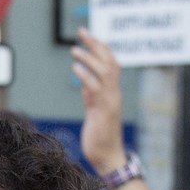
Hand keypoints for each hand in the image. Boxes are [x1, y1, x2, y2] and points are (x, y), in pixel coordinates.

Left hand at [71, 29, 126, 173]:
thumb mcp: (94, 112)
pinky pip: (96, 88)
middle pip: (110, 61)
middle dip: (96, 44)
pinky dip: (85, 75)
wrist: (107, 158)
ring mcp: (111, 101)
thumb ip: (91, 96)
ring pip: (105, 71)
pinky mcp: (104, 110)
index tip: (87, 35)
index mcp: (112, 92)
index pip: (111, 62)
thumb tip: (84, 81)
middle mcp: (114, 93)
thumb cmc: (100, 137)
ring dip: (89, 57)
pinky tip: (75, 67)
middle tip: (82, 31)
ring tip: (74, 49)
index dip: (100, 47)